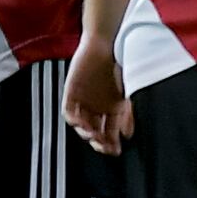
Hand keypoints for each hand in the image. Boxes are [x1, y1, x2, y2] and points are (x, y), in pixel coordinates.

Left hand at [63, 38, 128, 152]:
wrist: (104, 46)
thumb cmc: (119, 68)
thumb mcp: (126, 95)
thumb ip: (126, 115)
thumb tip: (127, 135)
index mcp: (111, 108)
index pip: (110, 131)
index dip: (111, 142)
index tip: (115, 151)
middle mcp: (96, 107)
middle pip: (95, 130)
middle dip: (99, 141)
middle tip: (103, 146)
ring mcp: (82, 101)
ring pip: (81, 124)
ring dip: (86, 132)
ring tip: (93, 135)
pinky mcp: (71, 93)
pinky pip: (69, 111)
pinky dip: (74, 119)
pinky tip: (81, 123)